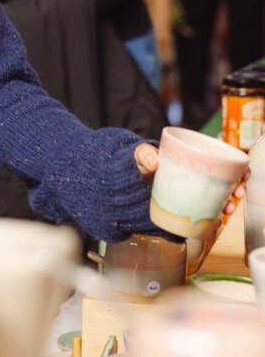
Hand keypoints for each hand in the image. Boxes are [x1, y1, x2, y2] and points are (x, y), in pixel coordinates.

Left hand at [133, 142, 249, 214]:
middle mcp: (199, 173)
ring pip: (220, 195)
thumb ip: (144, 154)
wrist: (129, 178)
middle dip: (238, 186)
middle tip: (238, 193)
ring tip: (228, 207)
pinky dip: (215, 213)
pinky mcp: (189, 203)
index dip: (238, 168)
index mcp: (194, 157)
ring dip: (230, 201)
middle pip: (227, 179)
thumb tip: (154, 161)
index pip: (223, 160)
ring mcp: (195, 189)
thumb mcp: (141, 155)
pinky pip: (206, 208)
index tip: (242, 175)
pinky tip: (218, 218)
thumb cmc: (141, 162)